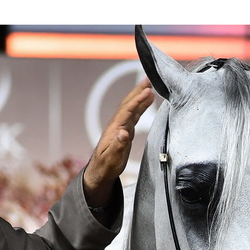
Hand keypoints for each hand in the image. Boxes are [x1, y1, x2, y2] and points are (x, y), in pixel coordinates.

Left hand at [83, 78, 154, 206]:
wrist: (100, 171)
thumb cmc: (106, 166)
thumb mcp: (112, 158)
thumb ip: (118, 146)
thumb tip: (124, 133)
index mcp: (114, 129)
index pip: (127, 110)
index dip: (138, 101)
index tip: (148, 91)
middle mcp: (117, 124)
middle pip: (128, 103)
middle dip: (138, 91)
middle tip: (149, 79)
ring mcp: (121, 126)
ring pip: (131, 107)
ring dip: (140, 96)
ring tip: (149, 85)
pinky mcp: (125, 130)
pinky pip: (134, 114)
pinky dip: (141, 106)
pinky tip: (147, 101)